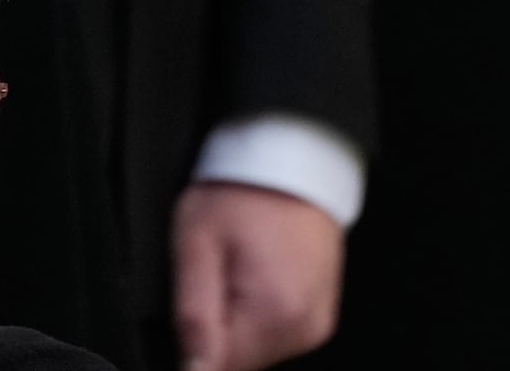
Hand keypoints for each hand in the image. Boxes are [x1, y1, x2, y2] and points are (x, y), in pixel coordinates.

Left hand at [171, 182, 342, 370]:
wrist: (292, 158)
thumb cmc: (242, 191)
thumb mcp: (197, 244)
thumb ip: (192, 316)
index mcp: (276, 314)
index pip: (217, 367)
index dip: (191, 342)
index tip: (190, 302)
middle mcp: (305, 328)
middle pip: (238, 362)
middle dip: (214, 329)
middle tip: (212, 273)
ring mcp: (317, 324)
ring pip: (255, 350)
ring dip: (234, 322)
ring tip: (234, 268)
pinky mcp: (319, 316)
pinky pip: (275, 335)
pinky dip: (255, 314)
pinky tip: (251, 274)